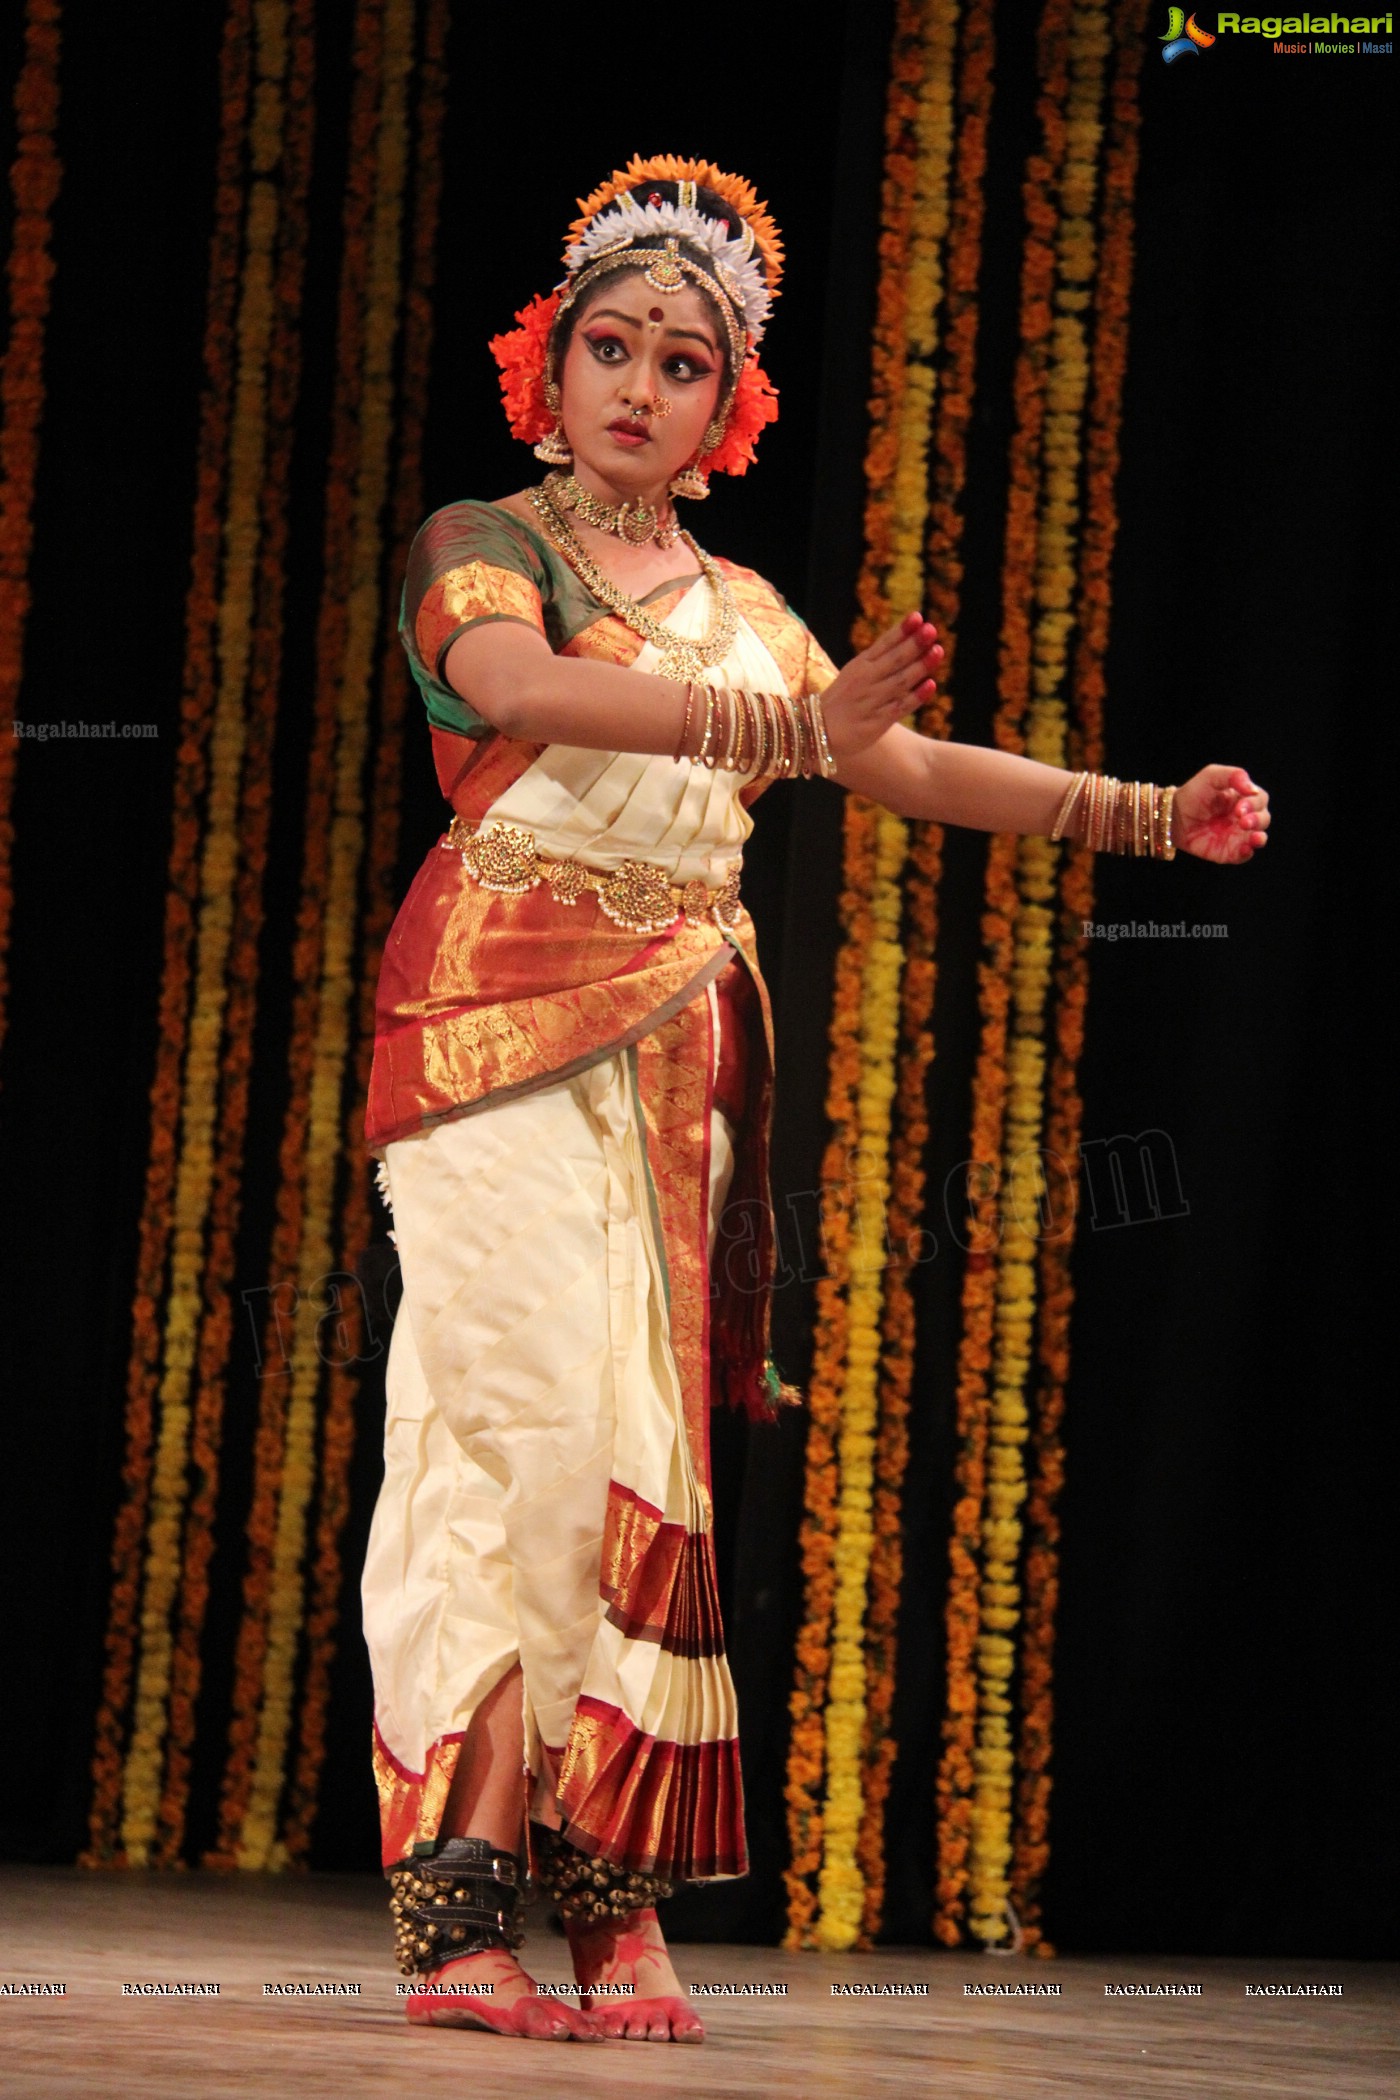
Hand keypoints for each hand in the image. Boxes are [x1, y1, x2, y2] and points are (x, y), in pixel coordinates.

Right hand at [823, 611, 943, 763]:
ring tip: (938, 651)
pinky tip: (931, 685)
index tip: (917, 616)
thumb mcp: (855, 673)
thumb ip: (879, 658)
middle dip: (913, 644)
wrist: (817, 731)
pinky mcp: (877, 722)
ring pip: (900, 681)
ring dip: (920, 666)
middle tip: (931, 629)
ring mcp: (871, 701)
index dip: (901, 630)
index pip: (883, 644)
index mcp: (860, 665)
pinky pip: (900, 707)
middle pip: (893, 660)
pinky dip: (916, 697)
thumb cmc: (842, 699)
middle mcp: (865, 680)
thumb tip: (908, 637)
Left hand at [1174, 765, 1270, 863]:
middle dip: (1257, 820)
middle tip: (1243, 822)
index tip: (1238, 808)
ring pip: (1258, 838)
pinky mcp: (1229, 851)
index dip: (1254, 804)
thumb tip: (1253, 790)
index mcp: (1243, 798)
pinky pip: (1244, 855)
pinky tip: (1245, 849)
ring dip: (1259, 838)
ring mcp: (1237, 835)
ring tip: (1254, 837)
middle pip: (1263, 819)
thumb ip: (1234, 775)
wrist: (1173, 816)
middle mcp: (1244, 817)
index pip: (1260, 800)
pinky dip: (1248, 853)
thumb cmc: (1193, 793)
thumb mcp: (1212, 776)